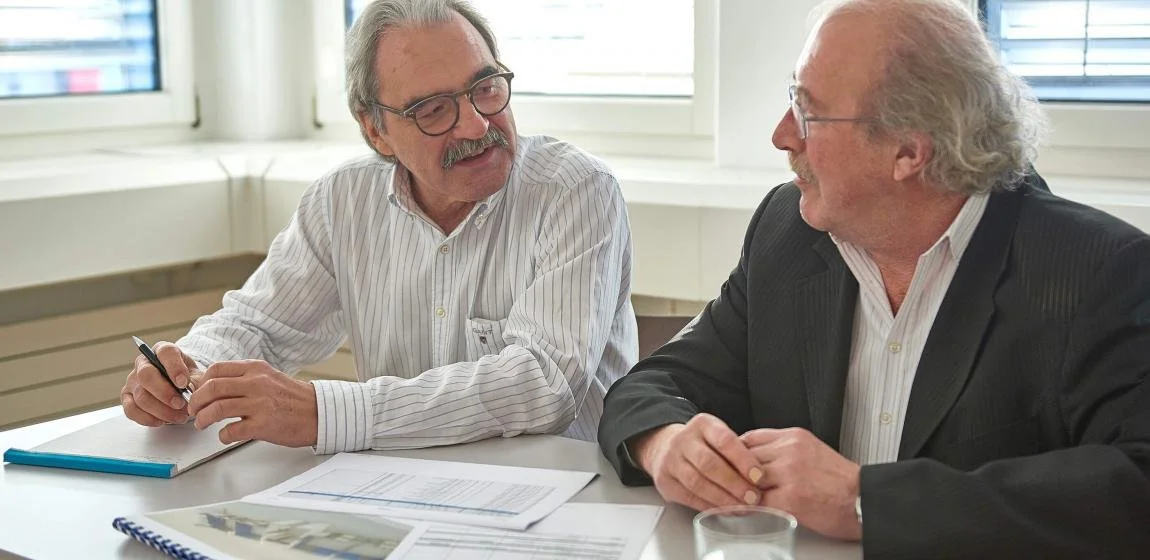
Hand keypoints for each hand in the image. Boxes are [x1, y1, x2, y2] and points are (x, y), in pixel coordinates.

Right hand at [121, 341, 199, 426]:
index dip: (174, 368)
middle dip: (165, 393)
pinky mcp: (127, 396)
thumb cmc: (187, 378)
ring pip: (140, 396)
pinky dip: (148, 418)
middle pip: (146, 375)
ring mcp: (133, 380)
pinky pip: (131, 410)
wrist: (178, 387)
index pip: (165, 352)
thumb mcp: (196, 376)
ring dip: (161, 410)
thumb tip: (190, 392)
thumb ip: (195, 383)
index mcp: (163, 351)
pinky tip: (162, 421)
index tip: (184, 383)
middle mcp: (144, 363)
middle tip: (181, 404)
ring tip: (179, 417)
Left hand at [187, 359, 317, 446]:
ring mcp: (260, 404)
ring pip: (217, 408)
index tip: (197, 392)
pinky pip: (231, 430)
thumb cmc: (294, 398)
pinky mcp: (264, 425)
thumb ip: (244, 379)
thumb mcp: (269, 378)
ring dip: (203, 419)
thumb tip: (213, 385)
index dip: (200, 382)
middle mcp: (257, 383)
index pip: (216, 370)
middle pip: (212, 388)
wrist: (319, 413)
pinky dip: (222, 436)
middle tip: (194, 410)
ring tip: (202, 424)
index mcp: (256, 369)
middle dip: (196, 401)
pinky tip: (225, 436)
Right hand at [632, 413, 764, 511]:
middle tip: (753, 497)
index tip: (759, 477)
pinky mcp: (664, 481)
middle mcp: (683, 439)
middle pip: (709, 463)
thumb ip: (737, 451)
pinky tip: (724, 510)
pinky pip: (688, 497)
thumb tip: (761, 477)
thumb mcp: (719, 436)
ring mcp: (670, 460)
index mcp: (702, 424)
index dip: (743, 460)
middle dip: (734, 483)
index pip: (724, 440)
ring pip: (697, 483)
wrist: (666, 447)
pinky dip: (708, 506)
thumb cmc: (703, 445)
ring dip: (722, 499)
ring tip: (741, 508)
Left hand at [741, 427, 861, 539]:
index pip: (751, 437)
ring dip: (743, 491)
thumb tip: (756, 459)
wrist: (863, 500)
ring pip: (749, 479)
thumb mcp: (811, 451)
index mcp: (795, 437)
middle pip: (746, 457)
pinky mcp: (791, 497)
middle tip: (732, 486)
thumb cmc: (840, 482)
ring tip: (740, 500)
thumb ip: (784, 451)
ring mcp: (790, 472)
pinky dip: (750, 508)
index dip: (738, 454)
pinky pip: (758, 502)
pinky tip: (751, 512)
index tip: (733, 464)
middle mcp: (790, 450)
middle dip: (737, 474)